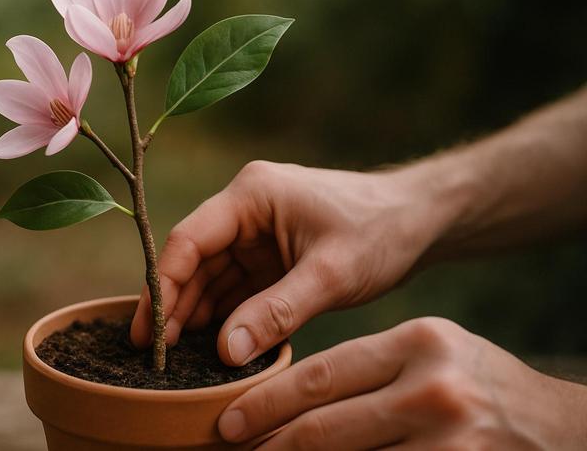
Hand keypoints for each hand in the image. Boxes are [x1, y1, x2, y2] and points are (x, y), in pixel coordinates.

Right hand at [131, 160, 454, 364]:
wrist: (422, 220)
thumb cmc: (381, 229)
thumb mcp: (330, 274)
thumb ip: (277, 312)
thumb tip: (226, 352)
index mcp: (251, 195)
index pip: (189, 240)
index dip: (162, 286)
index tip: (150, 332)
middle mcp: (245, 209)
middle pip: (193, 261)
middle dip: (174, 306)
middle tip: (154, 356)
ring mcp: (257, 233)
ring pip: (211, 277)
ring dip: (196, 315)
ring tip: (177, 359)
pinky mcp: (271, 255)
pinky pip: (236, 288)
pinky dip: (225, 316)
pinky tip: (213, 345)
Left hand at [219, 317, 586, 449]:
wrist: (560, 427)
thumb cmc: (478, 385)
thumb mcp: (430, 355)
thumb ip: (371, 368)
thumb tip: (295, 400)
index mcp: (418, 342)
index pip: (323, 374)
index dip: (267, 400)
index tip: (229, 418)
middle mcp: (432, 387)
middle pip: (325, 424)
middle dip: (268, 442)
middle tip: (229, 449)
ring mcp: (449, 437)